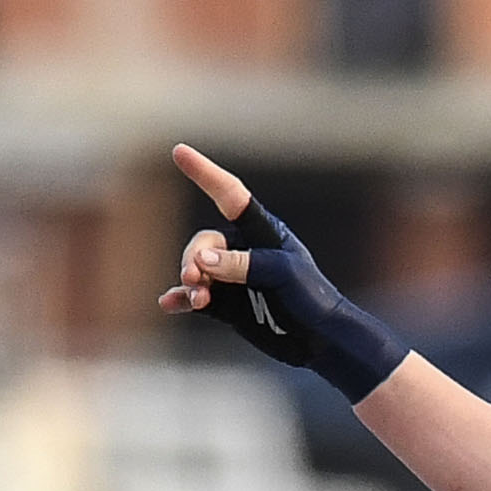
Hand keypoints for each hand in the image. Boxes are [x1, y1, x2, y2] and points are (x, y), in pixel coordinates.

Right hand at [153, 143, 408, 403]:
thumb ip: (244, 264)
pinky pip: (195, 297)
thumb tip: (204, 259)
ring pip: (197, 271)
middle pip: (204, 243)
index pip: (229, 195)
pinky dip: (183, 299)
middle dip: (195, 257)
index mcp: (261, 230)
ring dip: (191, 281)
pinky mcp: (227, 305)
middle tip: (196, 276)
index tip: (179, 151)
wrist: (320, 339)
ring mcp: (232, 278)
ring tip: (198, 298)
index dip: (204, 173)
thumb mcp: (282, 274)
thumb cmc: (311, 297)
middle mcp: (242, 250)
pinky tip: (170, 304)